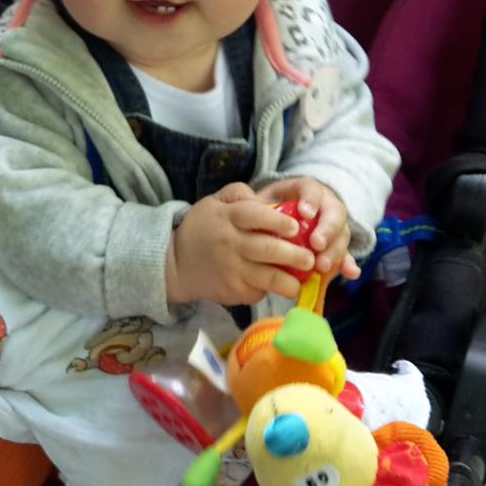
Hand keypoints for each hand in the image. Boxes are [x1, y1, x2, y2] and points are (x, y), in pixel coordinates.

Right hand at [166, 182, 318, 305]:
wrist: (174, 264)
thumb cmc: (201, 229)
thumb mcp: (213, 202)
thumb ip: (239, 194)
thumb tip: (267, 200)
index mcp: (227, 218)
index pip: (256, 216)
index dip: (279, 221)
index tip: (295, 227)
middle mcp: (230, 244)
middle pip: (269, 249)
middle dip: (295, 255)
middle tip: (310, 258)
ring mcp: (231, 270)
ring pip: (269, 277)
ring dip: (291, 281)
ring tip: (301, 280)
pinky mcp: (232, 291)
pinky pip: (258, 291)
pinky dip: (270, 289)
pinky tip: (276, 286)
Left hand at [256, 177, 358, 279]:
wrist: (278, 223)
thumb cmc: (268, 211)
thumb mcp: (262, 203)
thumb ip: (257, 204)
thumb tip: (249, 205)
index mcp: (305, 191)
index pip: (312, 188)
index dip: (311, 199)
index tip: (305, 213)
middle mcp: (324, 206)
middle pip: (334, 213)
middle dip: (327, 230)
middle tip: (316, 244)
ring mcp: (333, 226)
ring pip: (341, 235)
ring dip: (334, 251)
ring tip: (321, 265)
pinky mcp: (336, 246)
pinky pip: (346, 254)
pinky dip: (348, 264)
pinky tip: (350, 273)